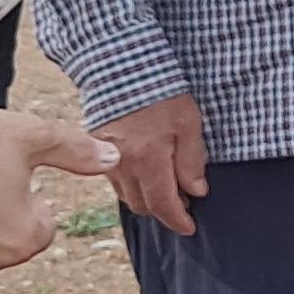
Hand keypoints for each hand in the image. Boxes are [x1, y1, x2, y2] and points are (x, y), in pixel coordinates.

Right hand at [98, 91, 209, 237]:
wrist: (122, 66)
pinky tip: (145, 174)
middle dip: (164, 211)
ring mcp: (106, 157)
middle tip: (183, 203)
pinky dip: (131, 184)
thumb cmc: (162, 91)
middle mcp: (122, 165)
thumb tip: (197, 191)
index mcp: (148, 160)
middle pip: (143, 205)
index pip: (163, 205)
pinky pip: (114, 179)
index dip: (178, 220)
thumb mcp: (188, 123)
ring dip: (146, 199)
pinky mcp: (96, 147)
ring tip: (166, 188)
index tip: (190, 228)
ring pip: (126, 195)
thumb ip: (192, 161)